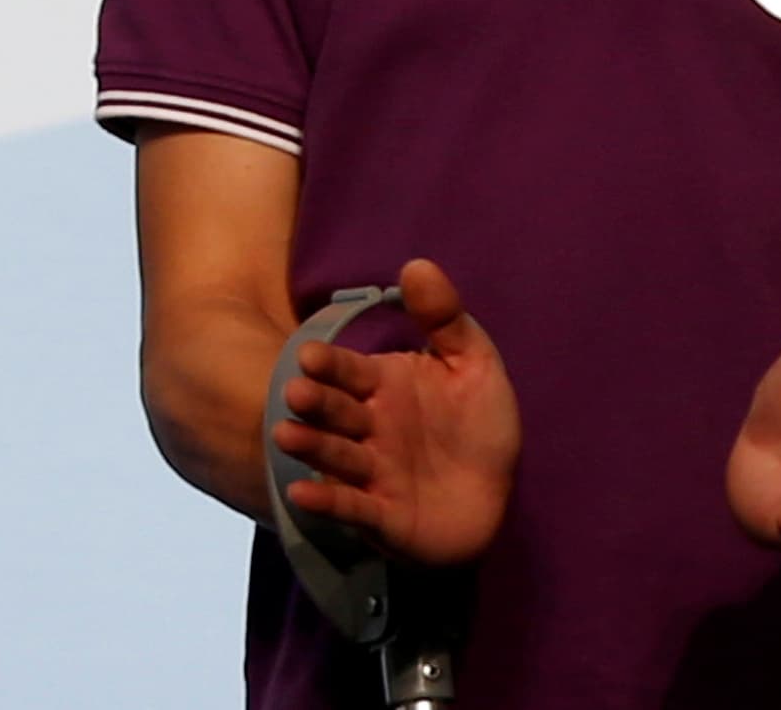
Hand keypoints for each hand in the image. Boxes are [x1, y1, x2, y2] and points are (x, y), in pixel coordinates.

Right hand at [271, 258, 521, 566]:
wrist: (494, 501)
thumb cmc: (476, 429)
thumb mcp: (473, 367)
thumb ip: (445, 318)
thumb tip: (417, 263)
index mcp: (382, 387)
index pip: (347, 371)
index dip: (329, 365)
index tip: (309, 356)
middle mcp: (368, 428)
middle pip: (334, 411)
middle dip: (314, 402)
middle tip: (296, 394)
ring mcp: (372, 472)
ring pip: (336, 455)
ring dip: (311, 446)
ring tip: (286, 436)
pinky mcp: (382, 517)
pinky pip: (351, 507)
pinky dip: (326, 501)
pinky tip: (302, 493)